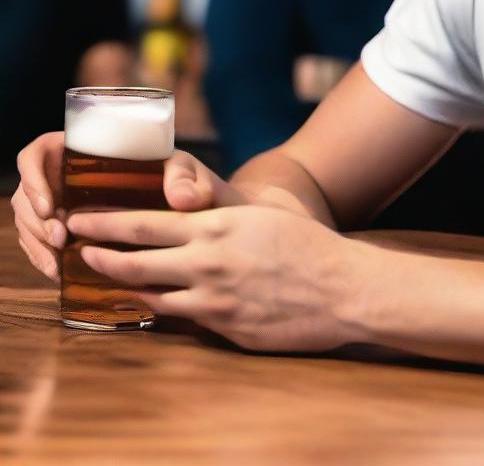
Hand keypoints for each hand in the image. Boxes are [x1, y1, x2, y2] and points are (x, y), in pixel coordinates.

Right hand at [12, 135, 245, 282]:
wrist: (198, 213)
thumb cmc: (188, 182)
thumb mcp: (189, 171)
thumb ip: (187, 177)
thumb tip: (181, 198)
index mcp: (86, 149)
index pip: (38, 154)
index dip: (32, 178)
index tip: (48, 206)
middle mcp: (68, 175)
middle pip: (28, 193)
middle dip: (35, 220)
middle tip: (60, 239)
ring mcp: (64, 203)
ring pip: (31, 220)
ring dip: (37, 242)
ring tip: (59, 262)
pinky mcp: (69, 229)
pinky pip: (41, 241)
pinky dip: (44, 257)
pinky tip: (59, 272)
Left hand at [65, 205, 362, 352]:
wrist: (343, 286)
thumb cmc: (308, 245)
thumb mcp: (260, 217)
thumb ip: (220, 223)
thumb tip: (187, 224)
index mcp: (217, 227)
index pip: (144, 224)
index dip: (106, 223)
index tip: (81, 218)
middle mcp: (207, 262)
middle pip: (135, 261)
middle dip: (101, 255)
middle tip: (78, 250)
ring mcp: (213, 299)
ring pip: (152, 294)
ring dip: (127, 286)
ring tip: (109, 280)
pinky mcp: (223, 328)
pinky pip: (181, 319)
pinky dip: (164, 309)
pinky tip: (156, 305)